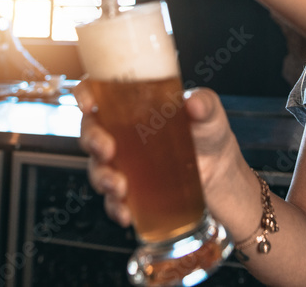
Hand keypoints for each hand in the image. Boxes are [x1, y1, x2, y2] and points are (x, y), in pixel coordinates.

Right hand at [74, 82, 244, 228]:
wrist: (220, 171)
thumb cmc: (208, 133)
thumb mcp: (209, 112)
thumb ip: (204, 104)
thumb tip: (194, 103)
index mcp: (133, 104)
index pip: (98, 93)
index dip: (85, 94)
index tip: (89, 104)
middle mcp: (121, 132)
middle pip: (90, 131)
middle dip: (92, 141)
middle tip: (107, 150)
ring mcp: (123, 162)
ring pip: (97, 167)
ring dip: (102, 178)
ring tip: (120, 187)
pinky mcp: (130, 189)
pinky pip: (112, 199)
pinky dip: (115, 207)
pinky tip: (126, 212)